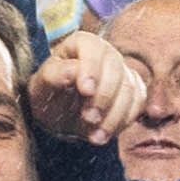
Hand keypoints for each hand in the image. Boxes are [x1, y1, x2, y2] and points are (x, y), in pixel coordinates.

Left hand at [28, 28, 146, 148]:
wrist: (60, 116)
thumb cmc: (49, 96)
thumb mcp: (42, 87)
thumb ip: (55, 75)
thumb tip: (73, 70)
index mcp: (81, 44)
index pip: (92, 48)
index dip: (91, 68)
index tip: (85, 90)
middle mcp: (105, 53)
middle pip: (115, 68)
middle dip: (104, 96)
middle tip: (89, 118)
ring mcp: (122, 71)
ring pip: (129, 89)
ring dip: (114, 116)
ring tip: (95, 136)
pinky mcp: (133, 91)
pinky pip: (137, 104)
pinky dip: (123, 121)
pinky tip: (104, 133)